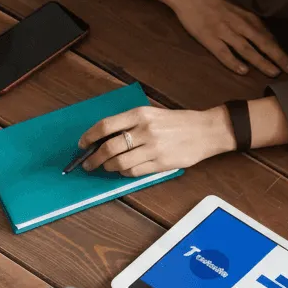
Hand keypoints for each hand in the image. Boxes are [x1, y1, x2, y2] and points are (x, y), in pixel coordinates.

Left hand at [78, 106, 234, 174]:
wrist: (206, 131)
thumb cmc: (178, 122)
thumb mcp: (153, 114)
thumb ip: (130, 123)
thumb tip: (104, 138)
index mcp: (140, 114)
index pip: (105, 126)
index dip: (89, 136)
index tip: (81, 144)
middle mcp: (145, 131)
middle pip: (109, 147)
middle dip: (93, 158)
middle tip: (87, 163)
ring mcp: (153, 148)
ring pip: (119, 163)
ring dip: (108, 167)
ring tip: (105, 167)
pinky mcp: (160, 163)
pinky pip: (134, 171)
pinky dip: (124, 172)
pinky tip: (123, 170)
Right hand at [167, 0, 287, 78]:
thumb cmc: (214, 2)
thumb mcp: (237, 10)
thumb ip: (250, 25)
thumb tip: (265, 40)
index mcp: (247, 18)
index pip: (268, 37)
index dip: (281, 51)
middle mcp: (239, 24)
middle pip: (263, 43)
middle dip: (279, 57)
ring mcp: (224, 31)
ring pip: (246, 49)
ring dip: (261, 61)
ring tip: (274, 73)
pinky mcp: (209, 37)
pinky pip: (223, 52)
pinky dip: (233, 62)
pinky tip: (243, 71)